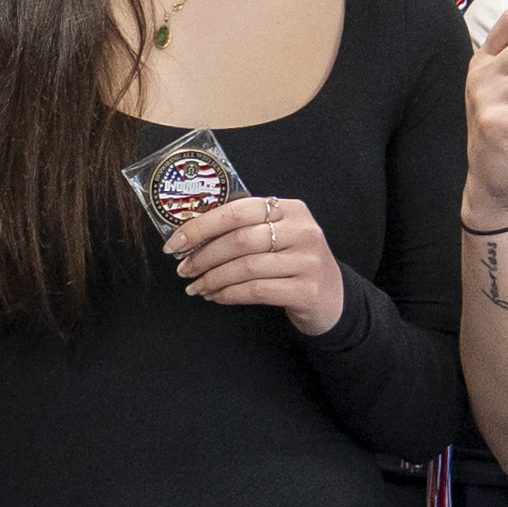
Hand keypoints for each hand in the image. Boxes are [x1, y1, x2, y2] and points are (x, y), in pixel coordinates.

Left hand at [168, 189, 344, 333]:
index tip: (174, 243)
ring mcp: (308, 260)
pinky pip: (257, 290)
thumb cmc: (293, 263)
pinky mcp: (307, 290)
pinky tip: (217, 296)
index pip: (237, 211)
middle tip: (183, 269)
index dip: (200, 226)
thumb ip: (245, 228)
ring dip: (213, 278)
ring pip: (246, 267)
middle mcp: (303, 230)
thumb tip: (192, 234)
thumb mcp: (278, 236)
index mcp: (291, 208)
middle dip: (203, 256)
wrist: (333, 298)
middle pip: (239, 239)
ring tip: (197, 286)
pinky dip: (230, 294)